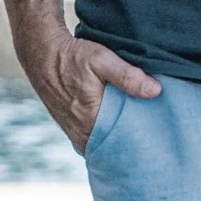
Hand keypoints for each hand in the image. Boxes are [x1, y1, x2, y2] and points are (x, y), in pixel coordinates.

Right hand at [24, 30, 160, 151]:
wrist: (41, 54)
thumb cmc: (71, 57)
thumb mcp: (101, 59)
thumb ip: (128, 76)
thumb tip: (156, 91)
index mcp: (90, 120)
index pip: (124, 142)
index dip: (142, 140)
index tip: (159, 134)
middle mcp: (81, 133)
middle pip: (115, 146)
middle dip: (134, 142)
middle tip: (156, 134)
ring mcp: (75, 133)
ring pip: (104, 144)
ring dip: (120, 139)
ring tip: (142, 131)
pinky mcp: (72, 129)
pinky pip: (95, 140)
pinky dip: (108, 136)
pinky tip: (122, 126)